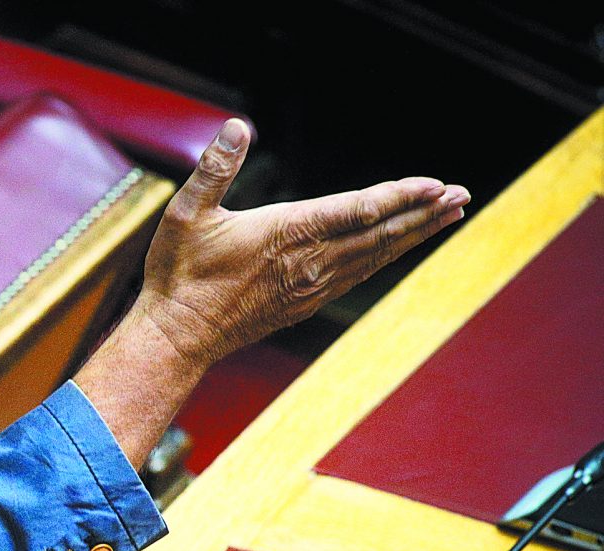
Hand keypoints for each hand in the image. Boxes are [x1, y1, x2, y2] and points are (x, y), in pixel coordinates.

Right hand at [132, 119, 468, 370]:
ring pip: (375, 256)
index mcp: (287, 233)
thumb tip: (236, 126)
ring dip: (414, 235)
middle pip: (380, 233)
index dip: (400, 196)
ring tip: (447, 216)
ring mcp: (311, 285)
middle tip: (462, 196)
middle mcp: (309, 262)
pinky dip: (386, 257)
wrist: (177, 335)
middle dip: (424, 213)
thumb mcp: (185, 213)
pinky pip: (358, 275)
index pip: (358, 210)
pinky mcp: (305, 302)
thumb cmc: (177, 274)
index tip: (436, 183)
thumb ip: (214, 169)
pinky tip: (398, 249)